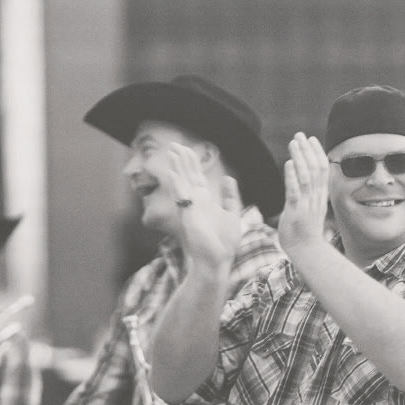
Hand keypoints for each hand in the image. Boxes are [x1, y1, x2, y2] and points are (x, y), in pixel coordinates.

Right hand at [166, 142, 243, 269]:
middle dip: (182, 159)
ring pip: (183, 182)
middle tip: (174, 144)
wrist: (217, 260)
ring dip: (178, 166)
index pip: (196, 176)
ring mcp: (191, 208)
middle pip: (187, 175)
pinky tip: (173, 172)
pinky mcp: (189, 215)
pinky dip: (177, 184)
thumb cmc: (223, 242)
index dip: (191, 162)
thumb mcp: (232, 213)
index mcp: (205, 200)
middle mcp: (196, 201)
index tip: (186, 149)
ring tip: (172, 151)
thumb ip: (231, 196)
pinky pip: (182, 197)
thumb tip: (230, 178)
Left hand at [278, 133, 329, 256]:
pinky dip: (292, 176)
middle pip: (316, 169)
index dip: (317, 152)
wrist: (306, 251)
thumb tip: (298, 173)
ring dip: (300, 158)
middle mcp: (316, 198)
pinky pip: (295, 192)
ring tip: (293, 143)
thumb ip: (306, 191)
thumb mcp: (310, 207)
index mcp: (320, 196)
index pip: (323, 169)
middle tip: (299, 134)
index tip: (311, 139)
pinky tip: (288, 164)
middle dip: (308, 150)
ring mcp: (307, 205)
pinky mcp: (296, 213)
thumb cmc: (304, 230)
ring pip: (306, 176)